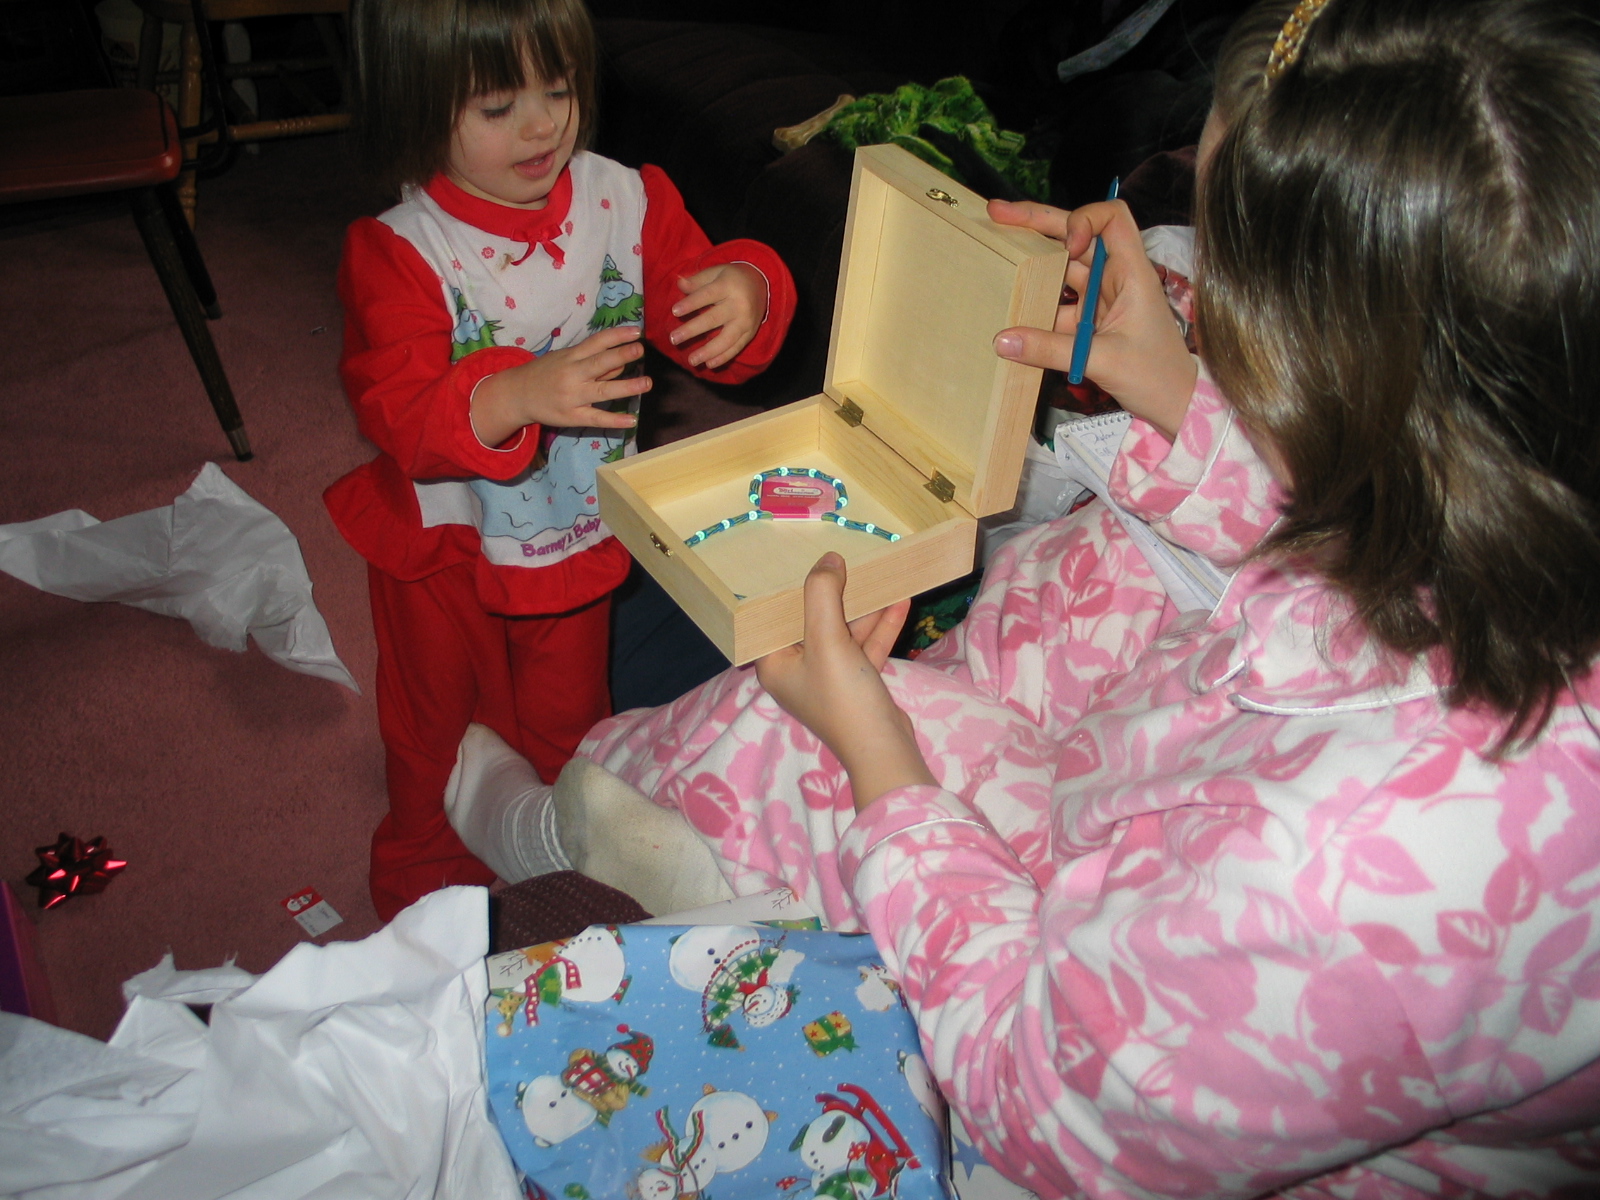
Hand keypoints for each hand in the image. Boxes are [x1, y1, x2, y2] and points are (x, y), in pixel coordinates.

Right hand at [470, 325, 649, 447]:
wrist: (516, 395)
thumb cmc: (545, 374)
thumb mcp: (564, 360)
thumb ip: (591, 361)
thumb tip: (621, 362)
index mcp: (571, 356)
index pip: (597, 342)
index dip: (617, 336)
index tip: (637, 332)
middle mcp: (573, 374)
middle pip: (600, 363)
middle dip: (621, 355)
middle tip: (640, 349)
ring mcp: (573, 396)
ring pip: (602, 391)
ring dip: (626, 387)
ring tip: (646, 383)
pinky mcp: (572, 416)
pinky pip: (596, 418)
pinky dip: (614, 420)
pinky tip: (632, 420)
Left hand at [669, 263, 766, 368]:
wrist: (761, 284)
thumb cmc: (732, 278)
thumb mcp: (716, 272)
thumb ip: (698, 280)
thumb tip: (679, 285)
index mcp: (728, 286)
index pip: (707, 295)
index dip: (691, 304)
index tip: (674, 312)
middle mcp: (739, 305)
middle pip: (713, 319)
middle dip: (692, 330)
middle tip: (673, 339)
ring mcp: (745, 321)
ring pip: (726, 339)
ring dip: (708, 351)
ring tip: (691, 360)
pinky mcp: (750, 333)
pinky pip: (736, 348)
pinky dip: (723, 358)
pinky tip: (708, 364)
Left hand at [755, 554, 935, 811]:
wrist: (884, 749)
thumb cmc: (843, 695)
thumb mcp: (827, 639)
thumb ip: (823, 594)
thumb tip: (829, 559)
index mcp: (775, 663)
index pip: (775, 618)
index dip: (791, 589)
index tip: (807, 560)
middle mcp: (797, 670)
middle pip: (812, 622)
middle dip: (834, 593)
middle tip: (848, 560)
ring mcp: (829, 677)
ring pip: (843, 633)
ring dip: (863, 608)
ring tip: (880, 574)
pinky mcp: (857, 683)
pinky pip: (864, 647)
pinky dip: (880, 627)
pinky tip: (900, 601)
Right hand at [988, 197, 1195, 439]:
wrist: (1175, 406)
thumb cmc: (1156, 376)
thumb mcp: (1103, 360)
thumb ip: (1051, 349)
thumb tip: (1002, 340)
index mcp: (1132, 272)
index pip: (1112, 218)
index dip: (1084, 220)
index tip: (1067, 247)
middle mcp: (1115, 277)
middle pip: (1076, 236)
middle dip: (1037, 222)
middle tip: (997, 213)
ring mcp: (1101, 299)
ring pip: (1062, 270)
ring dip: (1031, 264)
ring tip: (993, 251)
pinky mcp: (1089, 322)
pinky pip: (1057, 306)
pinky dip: (1035, 307)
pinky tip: (1008, 312)